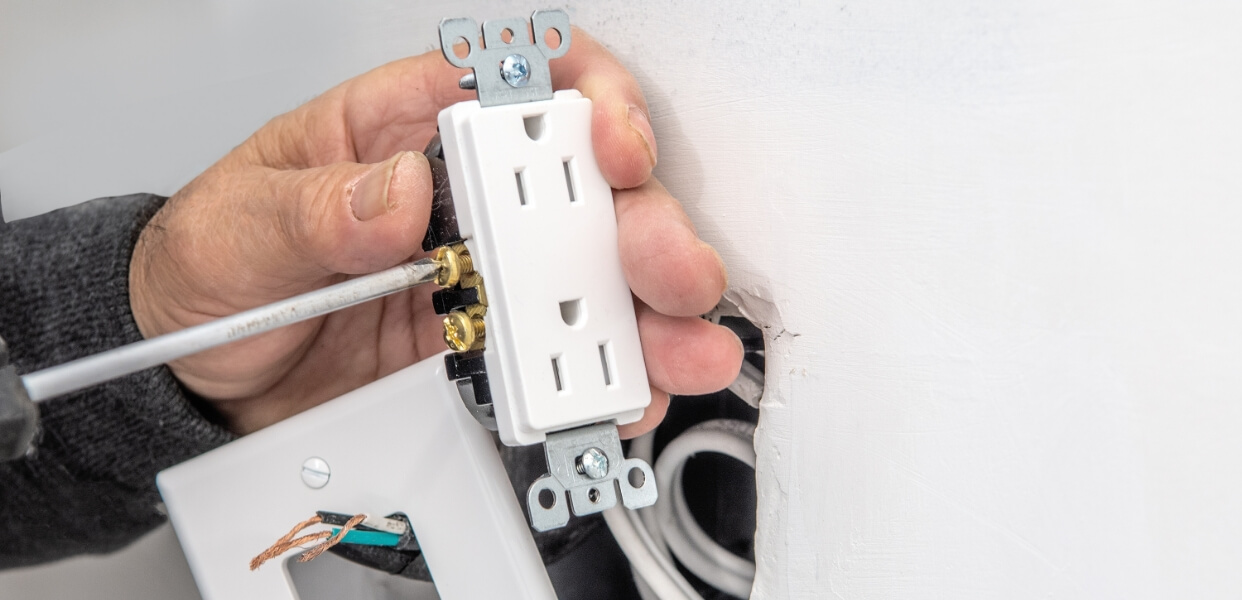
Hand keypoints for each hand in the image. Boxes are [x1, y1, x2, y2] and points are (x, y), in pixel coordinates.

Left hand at [129, 29, 741, 435]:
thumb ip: (316, 208)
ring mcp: (488, 280)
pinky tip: (633, 393)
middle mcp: (467, 203)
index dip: (585, 98)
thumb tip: (395, 192)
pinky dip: (610, 380)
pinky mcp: (490, 353)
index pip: (518, 84)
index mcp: (409, 133)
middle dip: (644, 223)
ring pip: (596, 278)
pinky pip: (565, 360)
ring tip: (680, 347)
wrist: (199, 379)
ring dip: (652, 312)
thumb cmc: (216, 269)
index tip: (609, 143)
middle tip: (665, 266)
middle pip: (586, 191)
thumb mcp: (239, 225)